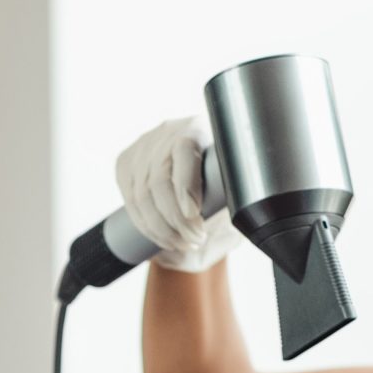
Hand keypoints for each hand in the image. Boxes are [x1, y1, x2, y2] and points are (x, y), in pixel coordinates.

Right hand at [114, 116, 233, 271]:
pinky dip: (145, 225)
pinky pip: (130, 201)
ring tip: (183, 244)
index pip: (184, 152)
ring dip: (161, 228)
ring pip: (141, 195)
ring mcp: (142, 147)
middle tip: (195, 240)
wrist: (197, 161)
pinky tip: (163, 237)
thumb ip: (234, 189)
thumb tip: (246, 216)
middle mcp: (165, 132)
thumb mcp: (231, 176)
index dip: (186, 186)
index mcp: (196, 128)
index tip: (194, 216)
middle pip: (159, 180)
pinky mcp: (126, 162)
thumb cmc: (220, 175)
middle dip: (176, 219)